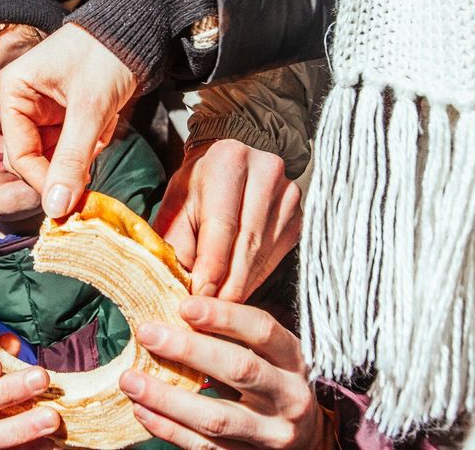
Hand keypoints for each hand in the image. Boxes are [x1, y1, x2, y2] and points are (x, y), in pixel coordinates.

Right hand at [0, 24, 135, 216]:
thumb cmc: (106, 55)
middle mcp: (22, 102)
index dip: (43, 181)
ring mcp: (44, 110)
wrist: (137, 31)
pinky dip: (94, 141)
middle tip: (93, 164)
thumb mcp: (90, 108)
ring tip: (103, 124)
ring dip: (84, 151)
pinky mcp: (65, 115)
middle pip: (35, 158)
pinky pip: (74, 146)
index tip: (71, 201)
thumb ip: (71, 159)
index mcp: (13, 91)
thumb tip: (56, 208)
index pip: (18, 154)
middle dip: (67, 163)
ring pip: (58, 156)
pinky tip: (106, 120)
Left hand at [120, 297, 331, 449]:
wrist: (309, 440)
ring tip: (131, 381)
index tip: (183, 305)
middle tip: (147, 333)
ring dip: (167, 398)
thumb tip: (176, 309)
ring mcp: (270, 433)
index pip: (262, 330)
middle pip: (239, 369)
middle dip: (189, 350)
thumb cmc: (276, 382)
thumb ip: (234, 335)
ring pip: (216, 417)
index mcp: (292, 359)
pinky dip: (169, 429)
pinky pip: (204, 447)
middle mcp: (288, 396)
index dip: (223, 316)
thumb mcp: (271, 354)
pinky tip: (142, 411)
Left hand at [155, 140, 301, 301]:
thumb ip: (175, 244)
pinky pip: (276, 257)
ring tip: (219, 307)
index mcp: (229, 161)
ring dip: (240, 285)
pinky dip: (254, 278)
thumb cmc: (196, 188)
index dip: (210, 267)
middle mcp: (266, 172)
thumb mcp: (176, 207)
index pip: (222, 225)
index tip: (198, 299)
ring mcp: (288, 195)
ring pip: (263, 254)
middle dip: (226, 284)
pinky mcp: (299, 216)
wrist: (229, 164)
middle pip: (247, 242)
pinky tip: (237, 288)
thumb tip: (181, 287)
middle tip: (208, 314)